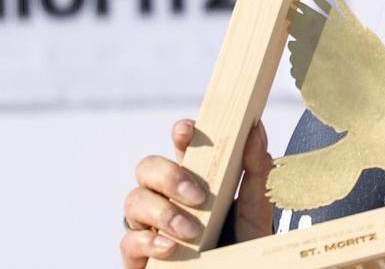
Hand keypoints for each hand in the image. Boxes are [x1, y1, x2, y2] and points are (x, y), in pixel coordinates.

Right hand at [119, 119, 273, 267]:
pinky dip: (148, 242)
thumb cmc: (243, 240)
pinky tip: (170, 248)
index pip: (181, 146)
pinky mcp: (138, 253)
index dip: (180, 133)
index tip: (187, 130)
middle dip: (169, 177)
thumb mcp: (256, 207)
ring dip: (164, 213)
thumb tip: (256, 130)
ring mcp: (149, 223)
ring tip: (192, 232)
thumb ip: (256, 170)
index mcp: (194, 178)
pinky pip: (128, 240)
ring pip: (134, 200)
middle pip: (148, 167)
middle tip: (198, 197)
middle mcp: (166, 196)